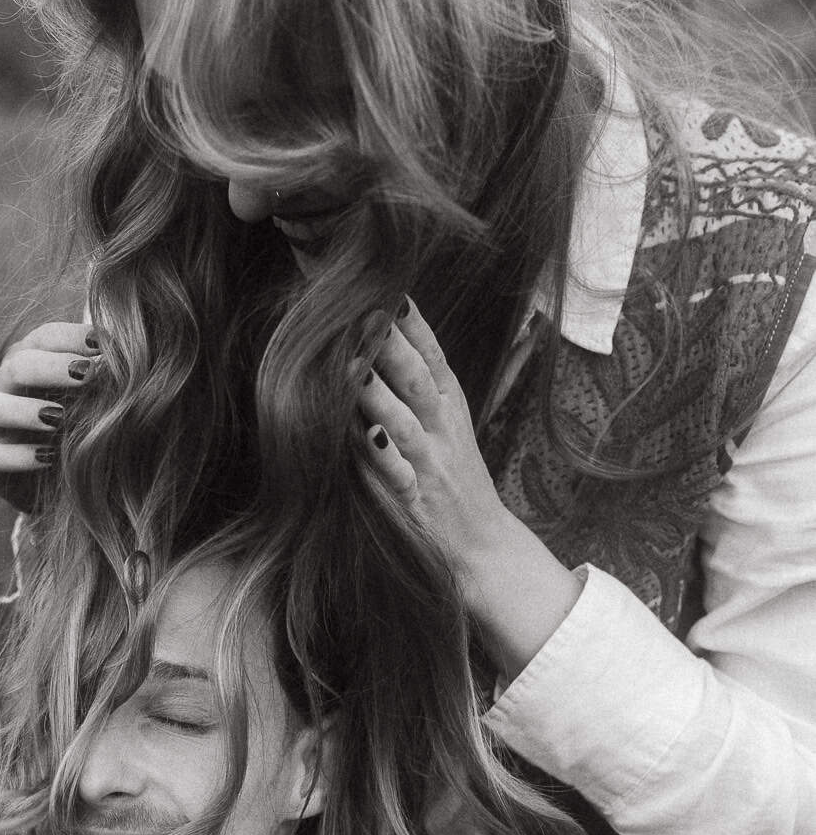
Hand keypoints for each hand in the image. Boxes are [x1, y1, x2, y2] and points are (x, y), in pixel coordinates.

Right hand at [0, 319, 98, 511]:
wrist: (61, 486)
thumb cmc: (82, 431)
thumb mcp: (96, 403)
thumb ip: (104, 381)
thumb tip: (127, 360)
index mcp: (30, 360)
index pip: (44, 338)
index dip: (72, 337)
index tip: (105, 346)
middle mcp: (3, 386)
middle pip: (17, 364)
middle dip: (52, 367)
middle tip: (88, 375)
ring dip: (23, 409)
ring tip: (59, 418)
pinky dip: (18, 456)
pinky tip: (47, 458)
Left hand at [356, 303, 581, 677]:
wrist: (483, 548)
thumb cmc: (453, 483)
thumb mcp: (444, 426)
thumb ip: (413, 388)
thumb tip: (375, 342)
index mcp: (448, 406)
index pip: (430, 354)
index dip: (410, 322)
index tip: (388, 285)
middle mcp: (442, 429)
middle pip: (415, 377)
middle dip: (390, 342)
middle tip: (362, 307)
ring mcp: (431, 466)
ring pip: (403, 420)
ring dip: (376, 391)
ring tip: (351, 362)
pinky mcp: (418, 502)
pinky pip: (398, 476)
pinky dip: (383, 457)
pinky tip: (365, 437)